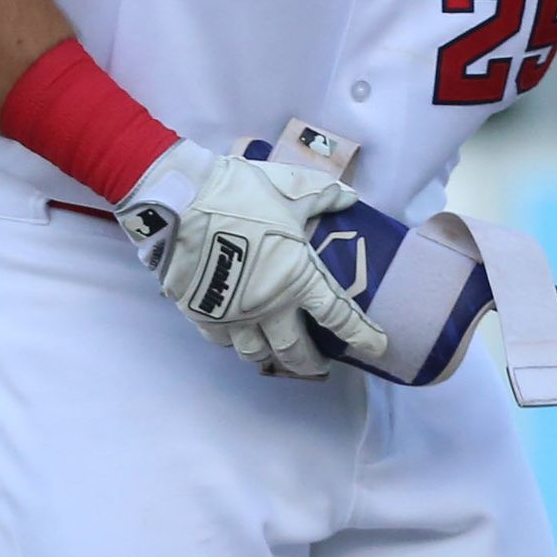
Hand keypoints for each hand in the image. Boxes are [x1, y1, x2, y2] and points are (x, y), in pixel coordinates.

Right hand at [117, 140, 388, 377]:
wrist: (178, 204)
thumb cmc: (241, 195)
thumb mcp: (292, 188)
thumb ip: (324, 196)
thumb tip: (350, 196)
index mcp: (298, 277)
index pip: (338, 315)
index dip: (361, 335)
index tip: (378, 349)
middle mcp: (268, 306)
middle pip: (295, 351)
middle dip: (310, 364)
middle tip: (321, 367)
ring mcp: (232, 315)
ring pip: (256, 354)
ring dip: (272, 360)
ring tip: (280, 360)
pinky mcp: (201, 315)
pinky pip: (223, 342)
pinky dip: (236, 344)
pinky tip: (240, 340)